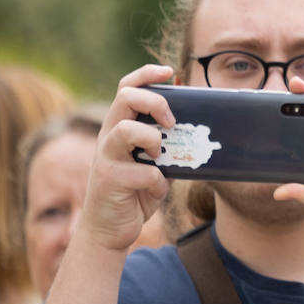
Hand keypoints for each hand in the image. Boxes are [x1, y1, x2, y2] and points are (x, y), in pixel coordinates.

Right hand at [80, 64, 175, 251]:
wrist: (108, 231)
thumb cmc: (134, 192)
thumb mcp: (154, 164)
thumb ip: (168, 146)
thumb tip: (197, 128)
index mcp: (119, 126)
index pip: (126, 87)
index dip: (147, 74)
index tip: (170, 72)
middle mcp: (108, 137)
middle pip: (125, 97)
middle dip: (155, 101)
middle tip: (172, 121)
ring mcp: (106, 158)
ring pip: (125, 129)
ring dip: (152, 138)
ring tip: (160, 153)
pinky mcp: (109, 180)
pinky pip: (142, 173)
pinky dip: (158, 182)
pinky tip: (157, 191)